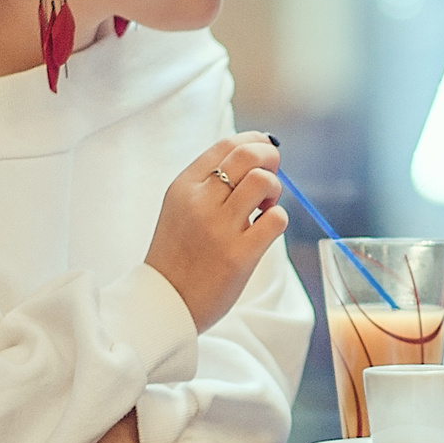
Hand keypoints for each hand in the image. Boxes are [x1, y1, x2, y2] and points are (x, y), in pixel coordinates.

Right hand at [146, 133, 287, 330]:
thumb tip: (255, 153)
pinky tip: (264, 229)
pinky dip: (278, 219)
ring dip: (274, 189)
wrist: (165, 301)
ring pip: (263, 181)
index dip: (254, 141)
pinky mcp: (239, 255)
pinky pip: (276, 219)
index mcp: (183, 187)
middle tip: (272, 174)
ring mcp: (219, 229)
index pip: (226, 145)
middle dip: (270, 157)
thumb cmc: (179, 254)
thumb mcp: (181, 207)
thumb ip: (209, 183)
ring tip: (264, 206)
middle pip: (248, 155)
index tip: (264, 150)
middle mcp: (199, 202)